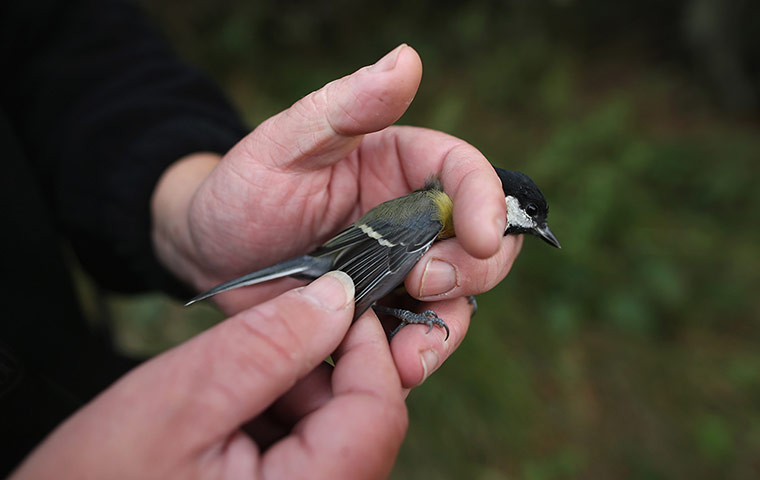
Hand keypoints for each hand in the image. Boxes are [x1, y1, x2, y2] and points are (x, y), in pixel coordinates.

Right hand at [12, 273, 406, 479]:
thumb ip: (269, 345)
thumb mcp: (183, 398)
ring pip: (334, 433)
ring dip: (293, 391)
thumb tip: (337, 296)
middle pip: (361, 423)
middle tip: (259, 341)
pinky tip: (229, 414)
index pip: (378, 413)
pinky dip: (278, 417)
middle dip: (317, 368)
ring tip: (227, 388)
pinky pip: (308, 453)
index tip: (337, 299)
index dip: (366, 346)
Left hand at [152, 44, 522, 386]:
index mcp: (403, 166)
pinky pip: (421, 337)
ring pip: (462, 298)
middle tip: (426, 284)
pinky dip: (417, 354)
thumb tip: (407, 58)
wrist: (212, 256)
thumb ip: (345, 107)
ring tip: (408, 350)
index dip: (488, 202)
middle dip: (473, 267)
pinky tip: (392, 366)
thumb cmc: (244, 188)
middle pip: (484, 241)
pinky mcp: (385, 315)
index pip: (468, 174)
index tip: (480, 236)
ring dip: (448, 325)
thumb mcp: (284, 144)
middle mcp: (415, 218)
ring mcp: (404, 270)